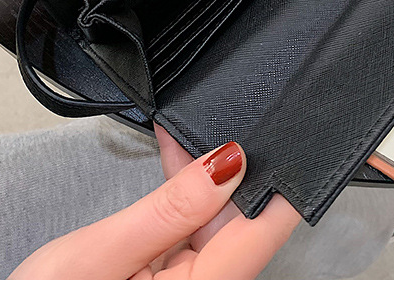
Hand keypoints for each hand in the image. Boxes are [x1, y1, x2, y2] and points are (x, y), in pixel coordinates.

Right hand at [10, 128, 300, 278]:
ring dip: (203, 179)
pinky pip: (193, 232)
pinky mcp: (176, 283)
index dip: (283, 183)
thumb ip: (169, 209)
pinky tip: (177, 163)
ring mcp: (191, 287)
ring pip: (217, 222)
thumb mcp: (100, 254)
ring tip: (185, 135)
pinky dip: (184, 198)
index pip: (263, 233)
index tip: (293, 138)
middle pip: (239, 222)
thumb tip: (229, 163)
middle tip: (211, 121)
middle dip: (228, 170)